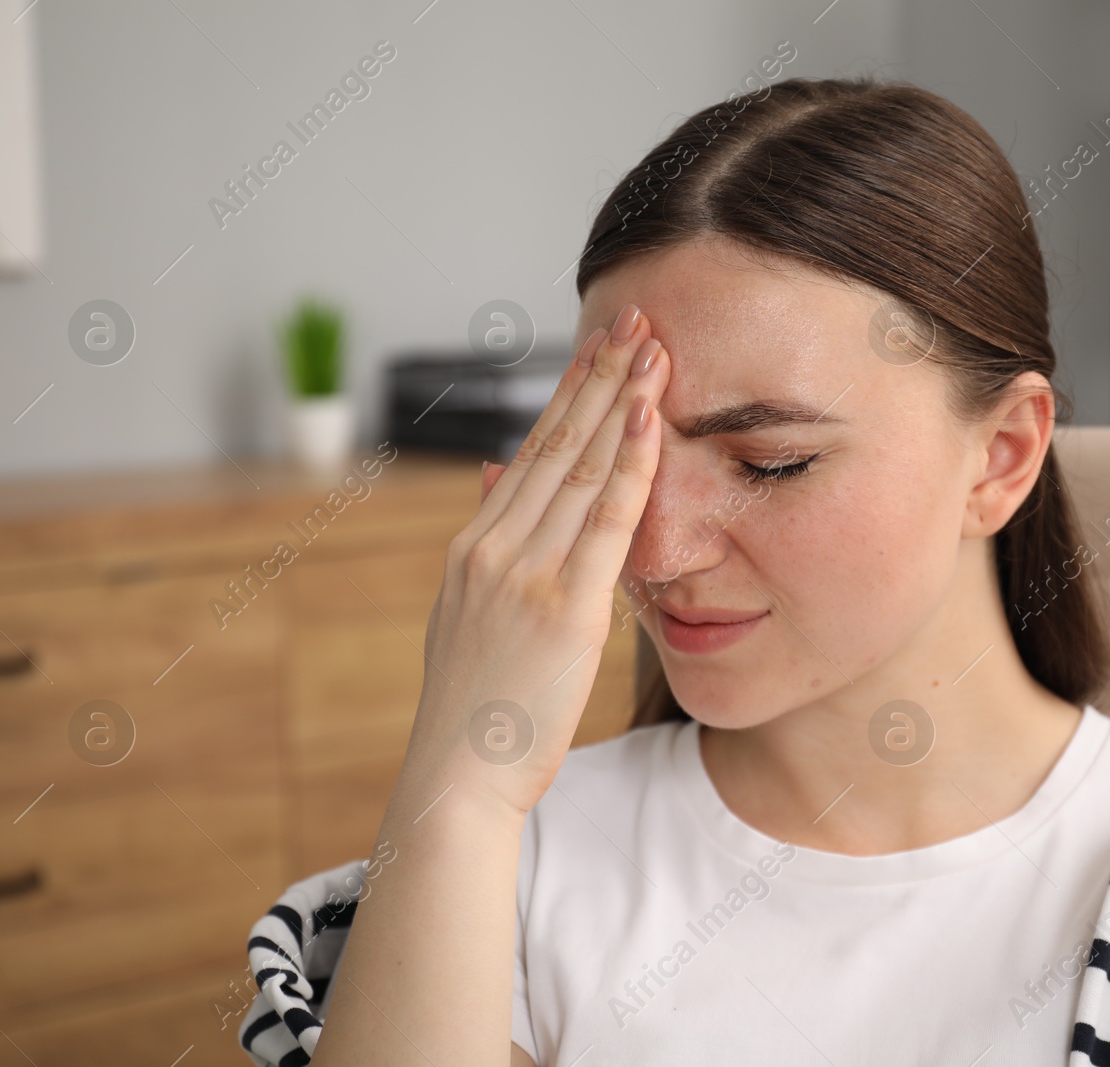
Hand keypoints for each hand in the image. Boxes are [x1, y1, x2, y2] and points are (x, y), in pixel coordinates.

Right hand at [409, 303, 669, 815]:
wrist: (457, 778)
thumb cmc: (475, 708)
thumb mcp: (466, 615)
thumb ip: (487, 542)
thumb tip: (492, 475)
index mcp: (474, 548)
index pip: (530, 454)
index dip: (568, 396)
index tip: (598, 348)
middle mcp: (493, 547)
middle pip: (554, 444)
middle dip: (597, 375)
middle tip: (632, 317)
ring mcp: (524, 574)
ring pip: (580, 468)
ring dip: (620, 401)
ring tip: (652, 346)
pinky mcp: (561, 608)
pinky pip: (606, 521)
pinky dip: (629, 465)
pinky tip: (650, 419)